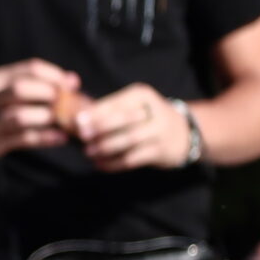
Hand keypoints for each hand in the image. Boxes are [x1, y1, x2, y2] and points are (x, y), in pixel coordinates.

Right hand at [0, 59, 82, 163]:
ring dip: (46, 117)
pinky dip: (46, 138)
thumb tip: (73, 80)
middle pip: (22, 89)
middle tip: (66, 102)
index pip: (30, 68)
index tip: (72, 85)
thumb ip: (36, 83)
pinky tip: (61, 138)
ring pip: (20, 116)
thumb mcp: (6, 88)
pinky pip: (23, 139)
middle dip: (48, 94)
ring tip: (63, 120)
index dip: (55, 75)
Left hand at [77, 84, 191, 170]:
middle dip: (100, 127)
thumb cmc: (147, 118)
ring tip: (88, 153)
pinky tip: (100, 165)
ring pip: (128, 140)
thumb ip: (109, 110)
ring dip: (105, 148)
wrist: (183, 132)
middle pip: (123, 119)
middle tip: (82, 136)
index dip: (95, 113)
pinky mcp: (160, 151)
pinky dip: (113, 163)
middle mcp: (153, 110)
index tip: (76, 122)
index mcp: (142, 95)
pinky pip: (132, 159)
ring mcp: (159, 131)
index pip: (116, 103)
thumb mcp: (133, 106)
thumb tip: (77, 119)